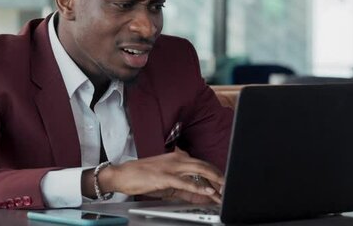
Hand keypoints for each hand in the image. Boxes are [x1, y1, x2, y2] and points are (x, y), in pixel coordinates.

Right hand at [99, 148, 223, 203]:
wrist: (123, 174)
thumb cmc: (142, 177)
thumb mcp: (166, 181)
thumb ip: (183, 187)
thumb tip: (199, 194)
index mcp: (177, 158)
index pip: (201, 164)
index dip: (214, 174)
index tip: (223, 183)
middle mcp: (176, 159)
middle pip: (204, 165)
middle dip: (219, 176)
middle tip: (229, 185)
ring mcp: (171, 167)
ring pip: (199, 171)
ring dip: (214, 181)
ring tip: (225, 189)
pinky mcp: (165, 177)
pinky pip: (185, 182)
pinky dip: (199, 188)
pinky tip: (209, 192)